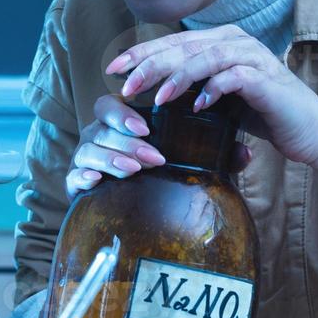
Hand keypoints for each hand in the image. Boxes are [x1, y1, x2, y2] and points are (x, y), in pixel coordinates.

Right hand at [67, 93, 252, 194]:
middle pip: (101, 128)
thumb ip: (215, 156)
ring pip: (88, 150)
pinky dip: (81, 177)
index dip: (125, 113)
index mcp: (120, 123)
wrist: (139, 213)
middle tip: (153, 158)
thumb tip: (245, 153)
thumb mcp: (190, 162)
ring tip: (133, 170)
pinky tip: (96, 182)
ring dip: (110, 159)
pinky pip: (72, 177)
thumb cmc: (161, 174)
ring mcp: (85, 159)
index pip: (112, 104)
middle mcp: (99, 136)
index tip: (147, 127)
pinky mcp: (77, 184)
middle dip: (127, 142)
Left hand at [103, 25, 317, 167]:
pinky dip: (213, 89)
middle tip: (125, 84)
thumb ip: (192, 89)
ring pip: (205, 56)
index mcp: (220, 42)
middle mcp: (236, 42)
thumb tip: (151, 94)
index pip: (173, 43)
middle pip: (184, 46)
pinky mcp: (266, 79)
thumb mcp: (219, 99)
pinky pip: (234, 77)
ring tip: (157, 98)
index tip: (113, 69)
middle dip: (150, 63)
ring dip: (178, 77)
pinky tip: (198, 106)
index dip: (141, 53)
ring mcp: (253, 57)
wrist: (308, 131)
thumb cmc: (262, 114)